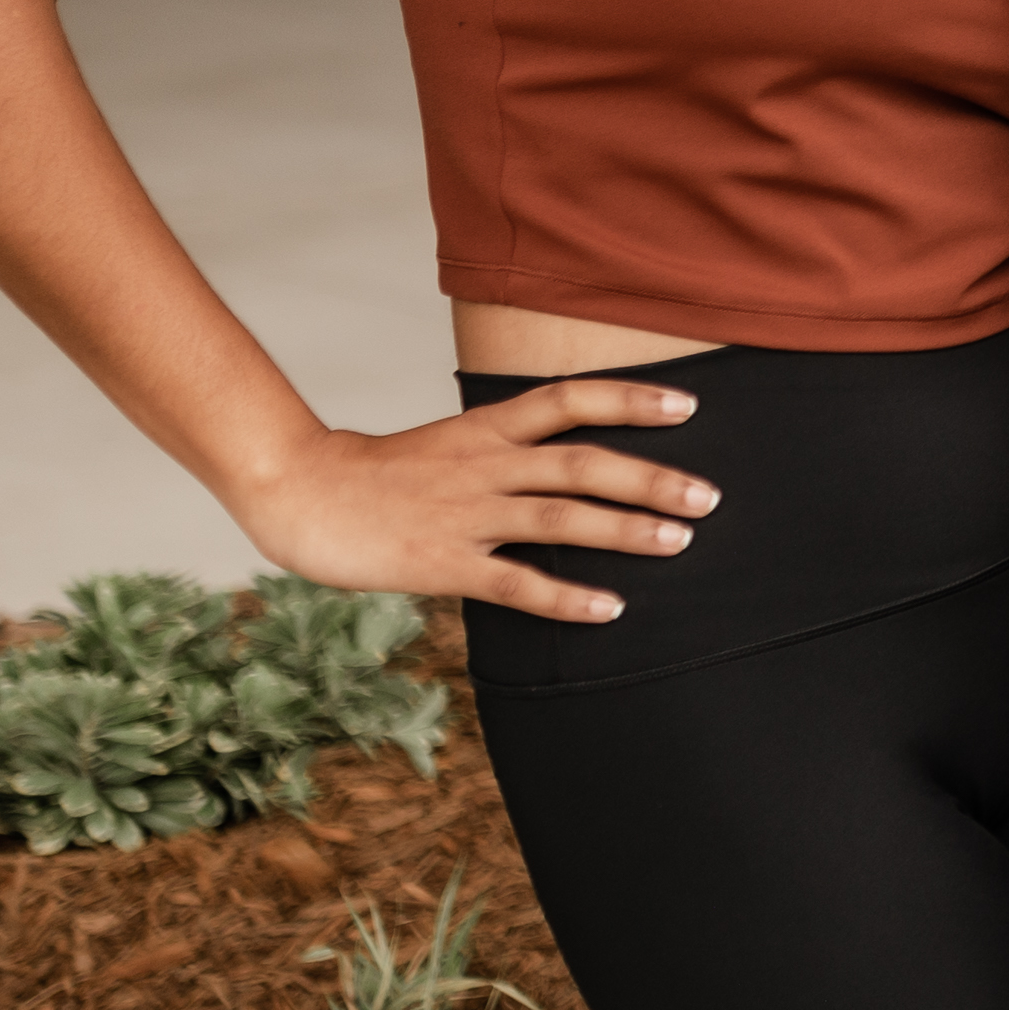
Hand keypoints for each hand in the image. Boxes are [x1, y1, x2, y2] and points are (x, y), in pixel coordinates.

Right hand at [233, 380, 724, 620]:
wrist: (299, 492)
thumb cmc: (377, 474)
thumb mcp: (449, 444)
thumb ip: (504, 451)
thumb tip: (564, 463)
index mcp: (484, 429)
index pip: (567, 400)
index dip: (630, 400)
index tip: (688, 406)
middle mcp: (484, 465)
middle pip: (581, 463)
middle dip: (650, 478)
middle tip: (709, 496)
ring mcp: (464, 514)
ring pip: (560, 519)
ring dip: (625, 531)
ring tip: (679, 542)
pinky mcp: (441, 562)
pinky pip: (515, 584)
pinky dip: (566, 597)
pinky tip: (609, 609)